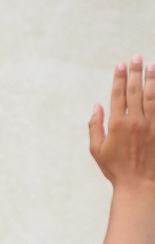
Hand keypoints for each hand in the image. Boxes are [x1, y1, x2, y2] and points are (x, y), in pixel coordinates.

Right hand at [89, 56, 154, 188]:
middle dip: (136, 73)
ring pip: (152, 97)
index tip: (120, 65)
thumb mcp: (97, 149)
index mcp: (117, 125)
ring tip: (152, 66)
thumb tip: (96, 106)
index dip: (119, 78)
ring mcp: (152, 126)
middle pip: (136, 91)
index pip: (119, 95)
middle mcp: (136, 122)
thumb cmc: (116, 169)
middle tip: (137, 58)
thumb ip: (95, 126)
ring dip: (152, 80)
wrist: (140, 185)